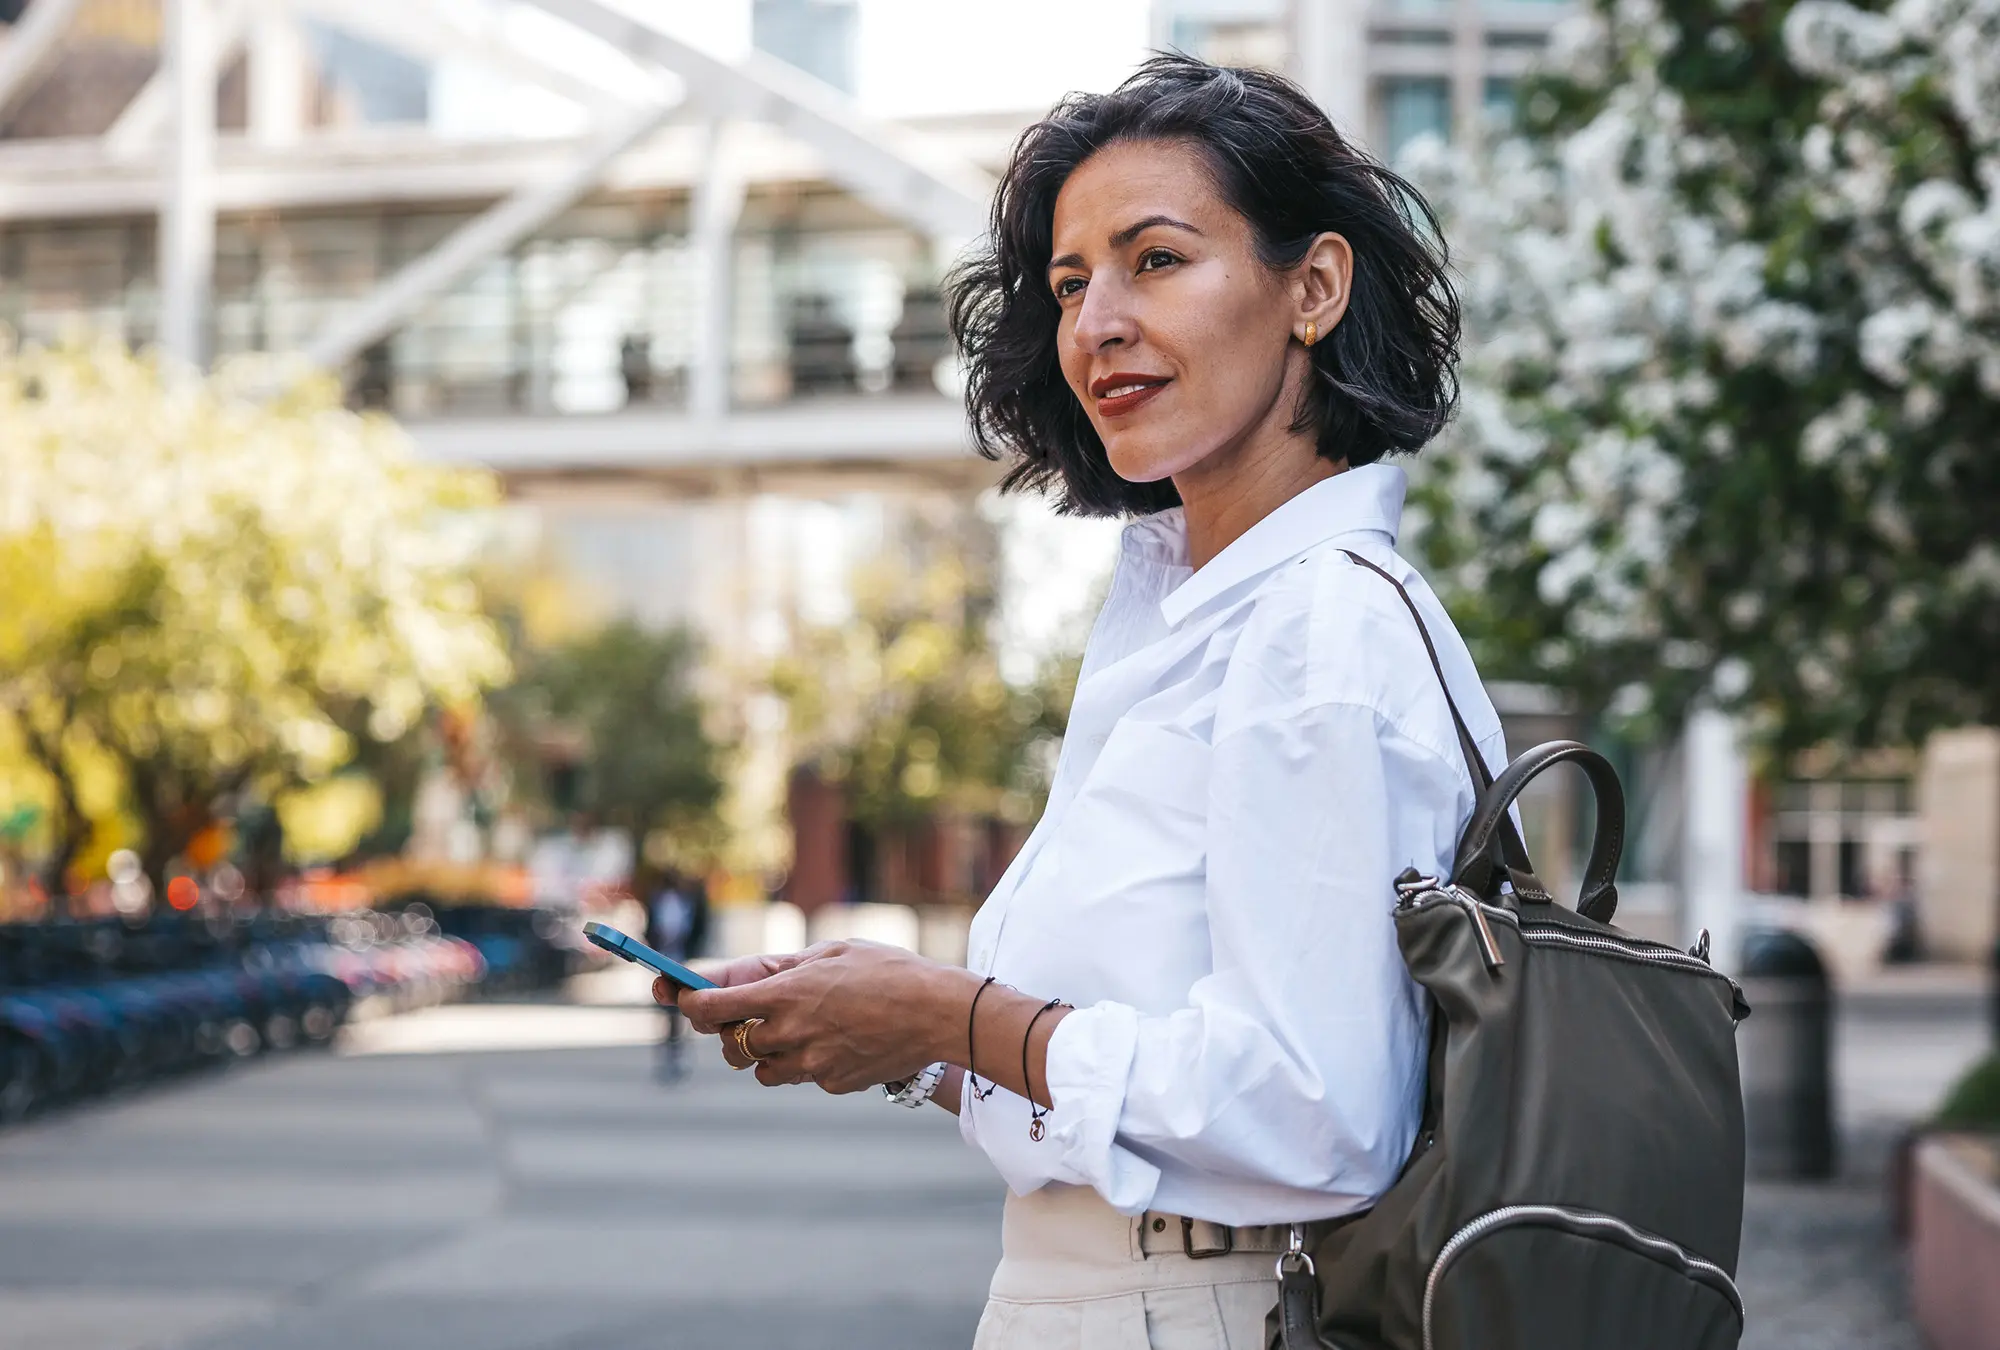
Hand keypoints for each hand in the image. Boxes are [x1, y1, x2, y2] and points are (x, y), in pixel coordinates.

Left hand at [676, 940, 978, 1092]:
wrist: (937, 1012)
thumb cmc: (888, 970)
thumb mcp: (833, 952)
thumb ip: (788, 967)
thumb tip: (754, 979)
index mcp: (785, 993)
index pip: (713, 1007)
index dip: (688, 1004)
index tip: (680, 998)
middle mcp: (790, 1032)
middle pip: (731, 1045)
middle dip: (729, 1030)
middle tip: (739, 1016)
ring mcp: (810, 1063)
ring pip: (761, 1069)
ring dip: (762, 1052)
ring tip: (789, 1029)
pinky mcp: (832, 1082)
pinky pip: (802, 1075)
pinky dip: (805, 1061)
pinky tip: (832, 1041)